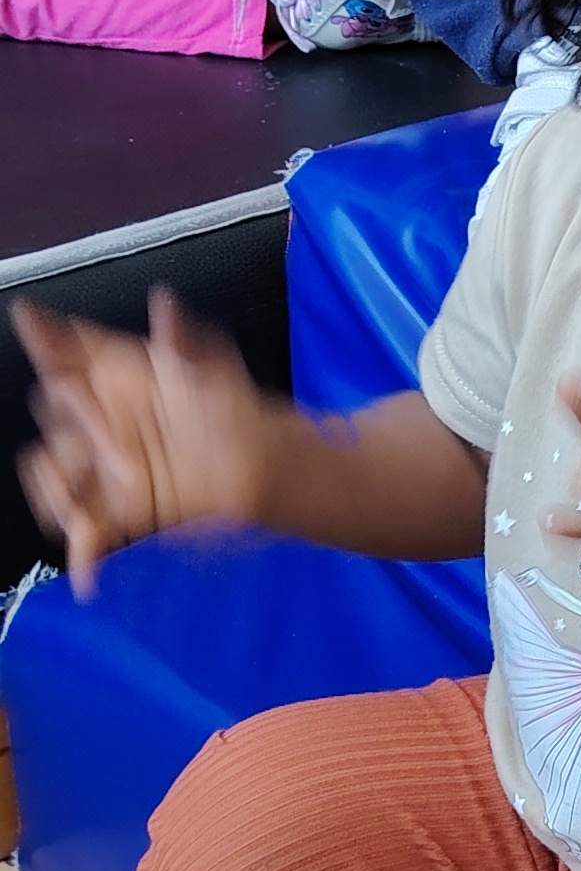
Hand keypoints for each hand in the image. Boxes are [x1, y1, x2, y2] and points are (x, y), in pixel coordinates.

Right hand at [13, 291, 272, 596]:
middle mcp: (98, 417)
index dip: (45, 337)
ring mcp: (99, 463)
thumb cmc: (231, 408)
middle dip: (76, 426)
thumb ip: (184, 338)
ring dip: (60, 488)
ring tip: (88, 507)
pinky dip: (79, 551)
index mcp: (114, 375)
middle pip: (53, 412)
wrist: (259, 467)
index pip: (65, 352)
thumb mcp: (213, 367)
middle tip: (119, 448)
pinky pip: (81, 529)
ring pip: (50, 470)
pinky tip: (84, 568)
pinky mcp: (112, 508)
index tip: (30, 320)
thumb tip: (165, 302)